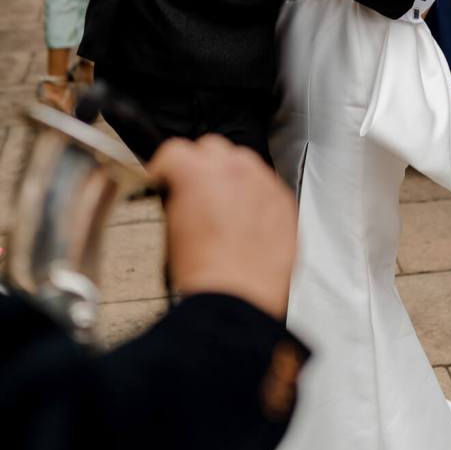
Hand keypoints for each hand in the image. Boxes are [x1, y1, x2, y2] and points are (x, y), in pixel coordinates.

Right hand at [148, 135, 297, 319]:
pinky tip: (248, 221)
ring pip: (245, 162)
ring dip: (232, 176)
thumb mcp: (168, 230)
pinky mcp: (284, 202)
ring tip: (224, 206)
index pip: (175, 151)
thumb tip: (178, 194)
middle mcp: (233, 170)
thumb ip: (175, 199)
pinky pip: (268, 186)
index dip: (167, 169)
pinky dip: (257, 196)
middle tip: (195, 190)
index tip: (166, 181)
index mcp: (196, 173)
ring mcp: (262, 184)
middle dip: (202, 165)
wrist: (235, 302)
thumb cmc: (201, 274)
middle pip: (213, 148)